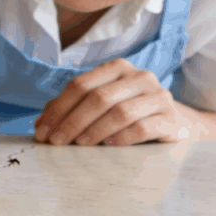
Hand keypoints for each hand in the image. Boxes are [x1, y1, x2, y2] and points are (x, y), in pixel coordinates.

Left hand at [33, 58, 197, 145]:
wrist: (175, 125)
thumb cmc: (129, 115)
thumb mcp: (101, 107)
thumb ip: (71, 109)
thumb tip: (40, 126)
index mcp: (117, 69)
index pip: (80, 85)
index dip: (58, 109)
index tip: (43, 132)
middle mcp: (139, 77)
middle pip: (97, 97)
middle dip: (72, 121)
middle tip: (56, 143)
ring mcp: (158, 96)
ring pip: (120, 111)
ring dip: (94, 130)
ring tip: (80, 145)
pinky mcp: (171, 118)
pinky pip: (143, 127)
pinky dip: (122, 137)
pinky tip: (109, 146)